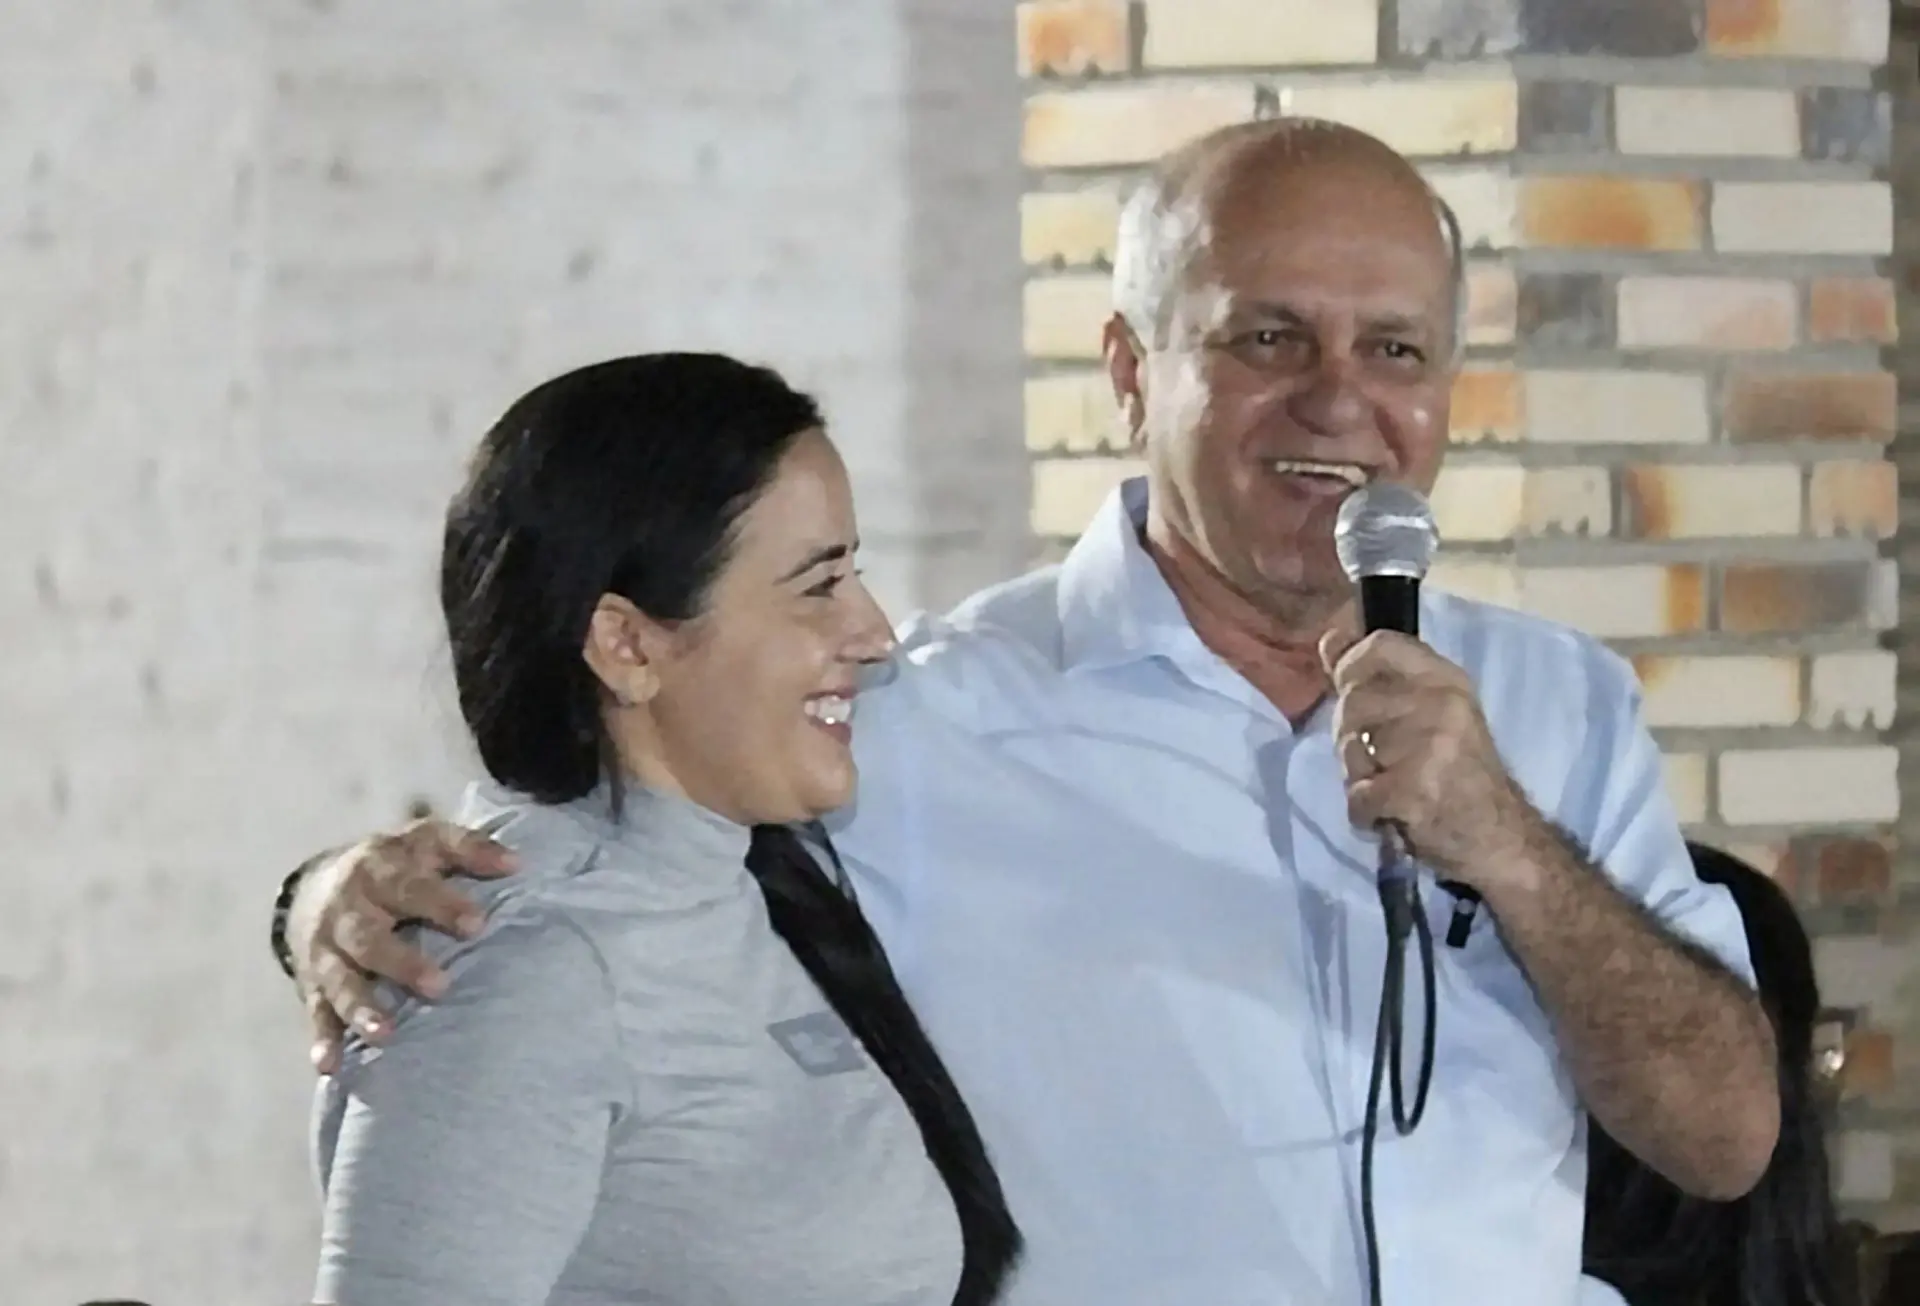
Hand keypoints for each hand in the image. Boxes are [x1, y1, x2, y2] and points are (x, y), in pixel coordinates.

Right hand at [290, 818, 516, 1071]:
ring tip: (386, 1034)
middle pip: (369, 936)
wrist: (313, 884)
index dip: (442, 904)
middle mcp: (347, 910)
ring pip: (339, 979)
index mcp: (378, 869)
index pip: (410, 887)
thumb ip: (470, 848)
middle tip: (441, 987)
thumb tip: (518, 863)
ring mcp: (326, 949)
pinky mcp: (312, 982)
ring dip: (360, 1007)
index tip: (478, 925)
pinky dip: (322, 1038)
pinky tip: (328, 1064)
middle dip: (402, 963)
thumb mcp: (425, 842)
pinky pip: (315, 1011)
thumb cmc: (392, 865)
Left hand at [1319, 628, 1536, 887]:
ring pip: (1349, 748)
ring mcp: (1427, 747)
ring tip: (1392, 785)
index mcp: (1445, 679)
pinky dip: (1366, 812)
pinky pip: (1357, 795)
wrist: (1501, 837)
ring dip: (1359, 776)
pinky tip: (1392, 814)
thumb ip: (1380, 676)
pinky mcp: (1412, 790)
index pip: (1379, 644)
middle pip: (1352, 700)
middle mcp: (1439, 703)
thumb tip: (1329, 639)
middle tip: (1381, 760)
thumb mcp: (1434, 711)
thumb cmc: (1461, 773)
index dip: (1351, 664)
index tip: (1350, 689)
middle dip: (1351, 735)